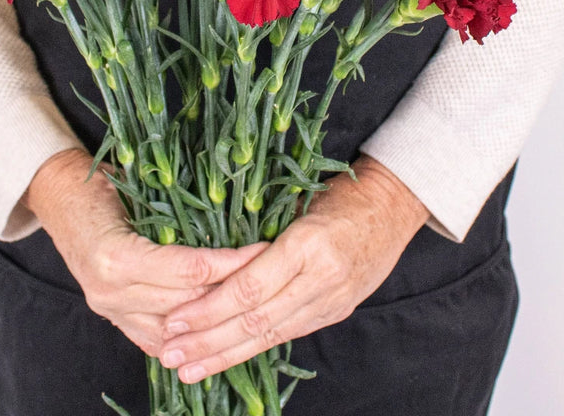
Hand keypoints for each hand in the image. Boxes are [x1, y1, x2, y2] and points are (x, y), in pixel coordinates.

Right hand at [23, 148, 266, 356]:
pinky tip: (217, 324)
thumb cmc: (100, 184)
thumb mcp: (136, 186)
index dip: (232, 262)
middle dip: (232, 288)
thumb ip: (176, 208)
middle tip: (269, 272)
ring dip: (214, 314)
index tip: (263, 250)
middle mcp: (111, 292)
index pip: (191, 270)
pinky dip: (188, 333)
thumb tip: (232, 207)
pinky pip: (155, 340)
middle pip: (188, 301)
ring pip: (176, 328)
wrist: (59, 197)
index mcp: (116, 257)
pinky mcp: (112, 317)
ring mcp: (110, 310)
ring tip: (251, 298)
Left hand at [158, 156, 428, 382]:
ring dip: (225, 355)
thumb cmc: (340, 194)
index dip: (210, 308)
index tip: (175, 319)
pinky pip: (287, 334)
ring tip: (188, 369)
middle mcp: (321, 278)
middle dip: (209, 341)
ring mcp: (331, 300)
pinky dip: (253, 348)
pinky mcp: (334, 311)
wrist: (392, 207)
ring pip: (270, 335)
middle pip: (257, 320)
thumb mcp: (298, 202)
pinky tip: (225, 357)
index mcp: (308, 244)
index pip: (251, 288)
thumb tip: (209, 261)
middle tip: (170, 355)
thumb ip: (261, 234)